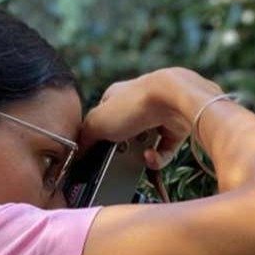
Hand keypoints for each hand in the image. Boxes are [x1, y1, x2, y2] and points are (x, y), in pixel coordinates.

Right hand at [79, 68, 222, 169]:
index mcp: (117, 96)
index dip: (99, 134)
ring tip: (141, 156)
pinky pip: (165, 151)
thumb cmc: (133, 105)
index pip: (103, 117)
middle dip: (122, 147)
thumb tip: (77, 153)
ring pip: (145, 144)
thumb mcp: (97, 122)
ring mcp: (159, 115)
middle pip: (125, 133)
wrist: (174, 100)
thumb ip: (85, 138)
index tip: (97, 150)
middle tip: (120, 155)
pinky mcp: (177, 128)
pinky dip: (158, 158)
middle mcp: (138, 103)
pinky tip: (152, 157)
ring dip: (140, 155)